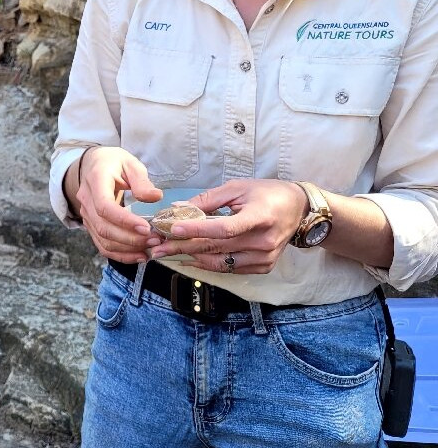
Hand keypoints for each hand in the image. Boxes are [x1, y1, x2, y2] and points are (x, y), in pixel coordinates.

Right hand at [77, 146, 162, 262]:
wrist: (93, 164)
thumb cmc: (114, 163)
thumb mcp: (130, 163)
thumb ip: (141, 181)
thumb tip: (155, 197)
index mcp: (95, 180)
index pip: (104, 206)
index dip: (124, 221)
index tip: (146, 227)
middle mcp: (86, 200)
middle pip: (104, 227)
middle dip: (130, 239)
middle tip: (155, 240)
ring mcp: (86, 214)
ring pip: (103, 240)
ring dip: (127, 249)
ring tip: (151, 248)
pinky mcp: (91, 225)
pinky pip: (102, 245)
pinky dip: (120, 255)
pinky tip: (139, 256)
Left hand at [149, 179, 308, 273]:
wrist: (299, 210)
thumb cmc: (266, 193)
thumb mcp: (237, 188)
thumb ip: (208, 200)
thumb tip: (178, 209)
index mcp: (260, 216)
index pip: (224, 227)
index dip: (197, 229)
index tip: (173, 229)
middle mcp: (264, 241)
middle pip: (217, 247)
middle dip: (183, 246)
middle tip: (158, 246)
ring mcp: (265, 257)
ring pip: (221, 262)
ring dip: (192, 257)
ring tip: (168, 252)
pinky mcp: (264, 267)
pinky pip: (231, 269)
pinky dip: (209, 263)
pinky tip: (191, 257)